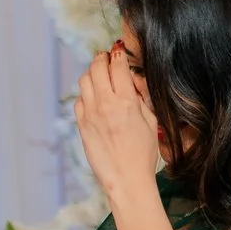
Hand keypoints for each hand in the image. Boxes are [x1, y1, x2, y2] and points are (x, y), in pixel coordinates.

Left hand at [75, 45, 162, 205]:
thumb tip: (131, 85)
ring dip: (91, 73)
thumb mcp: (151, 122)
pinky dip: (86, 94)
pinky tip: (94, 98)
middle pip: (96, 68)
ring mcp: (90, 114)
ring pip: (84, 80)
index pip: (117, 66)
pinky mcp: (81, 124)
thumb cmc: (144, 154)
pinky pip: (79, 100)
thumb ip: (139, 100)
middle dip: (101, 59)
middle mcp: (105, 104)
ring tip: (99, 75)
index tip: (120, 51)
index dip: (119, 55)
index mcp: (126, 102)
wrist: (126, 178)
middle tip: (106, 58)